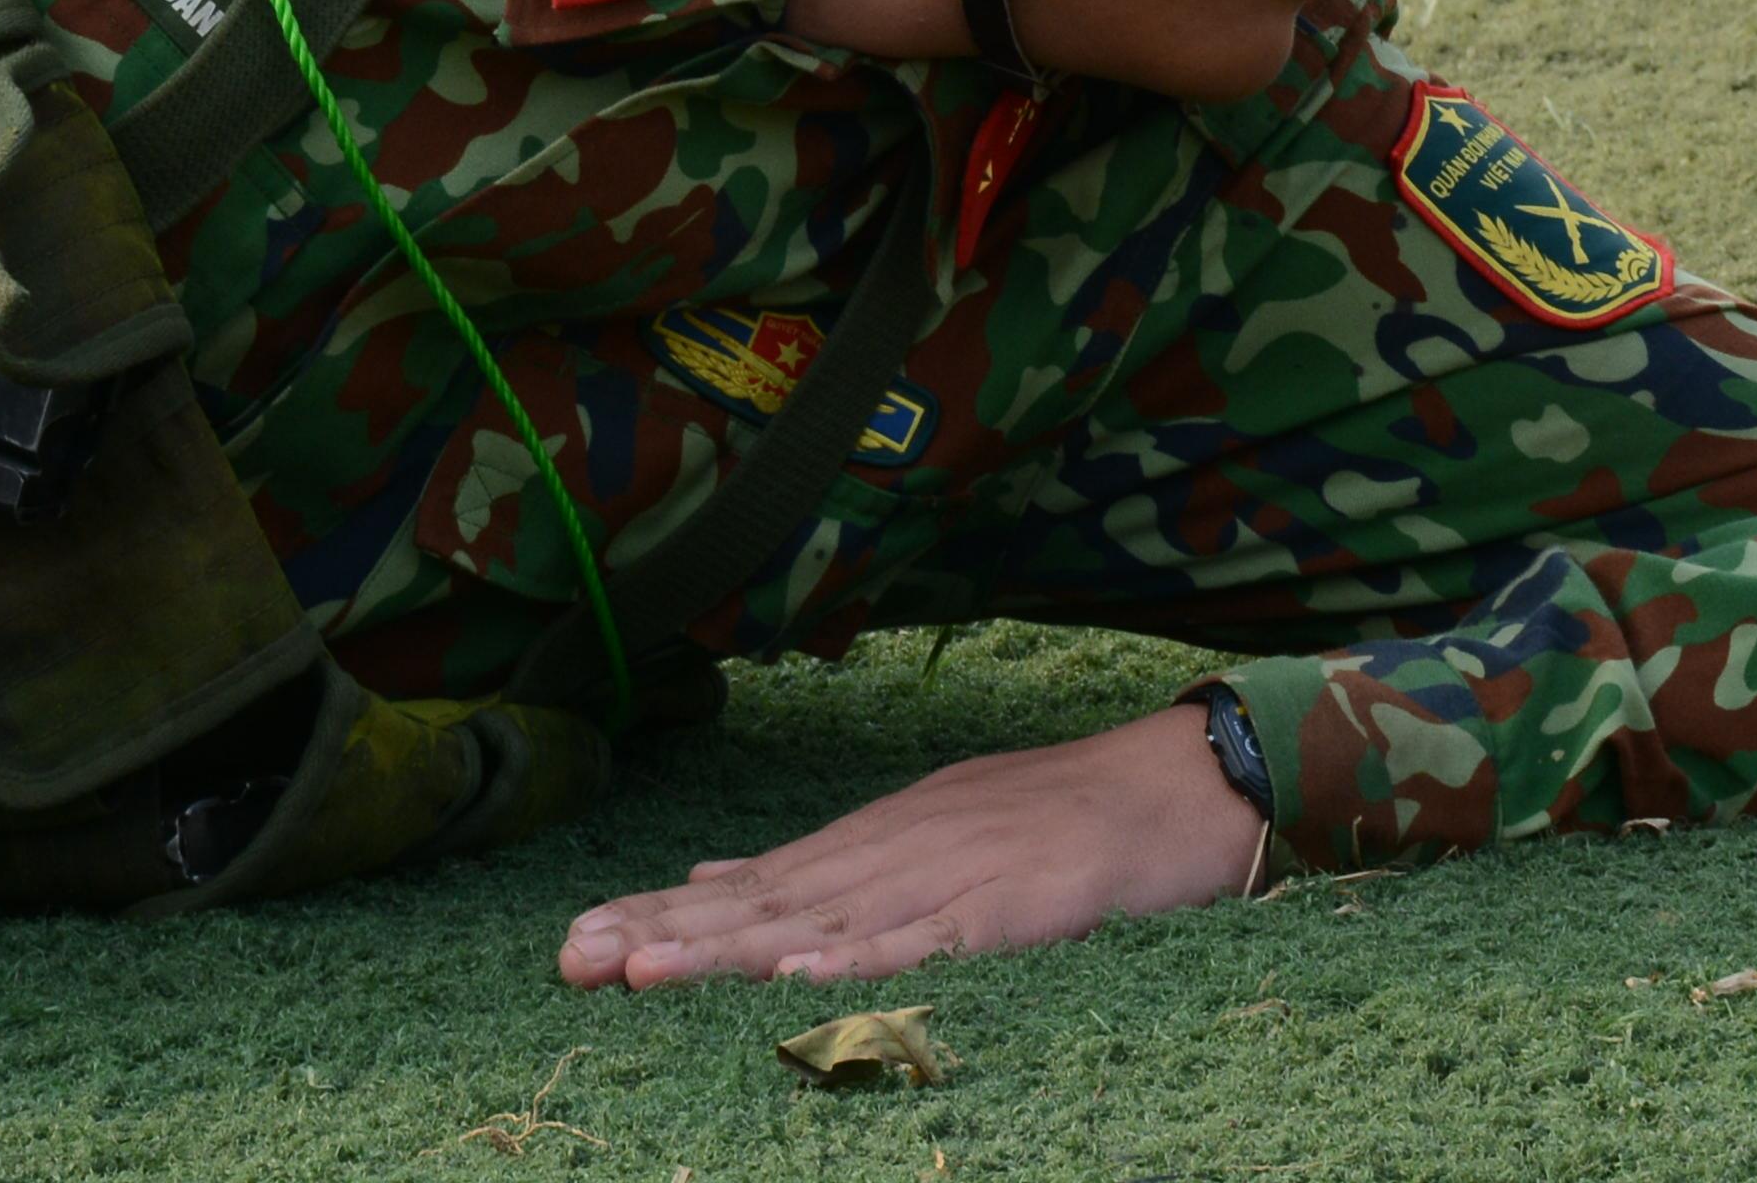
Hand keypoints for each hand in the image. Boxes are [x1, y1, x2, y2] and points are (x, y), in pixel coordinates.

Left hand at [557, 706, 1259, 987]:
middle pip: (764, 900)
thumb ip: (826, 865)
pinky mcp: (1015, 905)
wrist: (1184, 782)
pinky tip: (801, 975)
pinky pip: (932, 939)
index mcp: (873, 841)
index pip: (747, 884)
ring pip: (823, 918)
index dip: (661, 913)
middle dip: (665, 929)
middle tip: (572, 958)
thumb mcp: (928, 829)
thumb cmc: (1059, 819)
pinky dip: (865, 958)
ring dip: (731, 947)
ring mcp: (952, 874)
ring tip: (645, 971)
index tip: (576, 942)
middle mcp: (895, 849)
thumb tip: (716, 876)